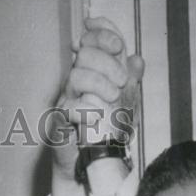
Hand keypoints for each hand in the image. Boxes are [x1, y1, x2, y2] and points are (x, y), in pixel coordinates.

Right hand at [49, 17, 144, 189]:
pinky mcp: (58, 122)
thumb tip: (136, 60)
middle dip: (107, 63)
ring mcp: (66, 100)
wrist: (91, 160)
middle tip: (121, 82)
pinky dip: (85, 109)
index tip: (118, 45)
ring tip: (112, 99)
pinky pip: (68, 108)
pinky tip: (97, 116)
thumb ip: (131, 81)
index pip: (92, 40)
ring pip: (75, 76)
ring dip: (98, 84)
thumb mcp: (126, 102)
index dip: (103, 34)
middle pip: (84, 54)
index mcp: (91, 72)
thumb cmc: (106, 130)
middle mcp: (76, 81)